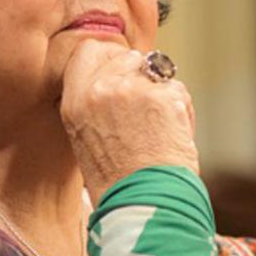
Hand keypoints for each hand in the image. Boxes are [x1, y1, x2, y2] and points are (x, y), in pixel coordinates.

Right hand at [59, 40, 197, 204]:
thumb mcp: (86, 140)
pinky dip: (180, 110)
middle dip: (140, 74)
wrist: (141, 205)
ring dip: (161, 92)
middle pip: (126, 55)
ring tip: (157, 130)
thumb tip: (117, 80)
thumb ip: (95, 104)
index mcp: (75, 102)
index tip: (121, 72)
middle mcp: (100, 90)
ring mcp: (132, 90)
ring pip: (155, 71)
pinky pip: (177, 90)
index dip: (109, 57)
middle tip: (145, 109)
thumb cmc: (117, 184)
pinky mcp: (162, 97)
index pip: (89, 50)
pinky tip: (173, 136)